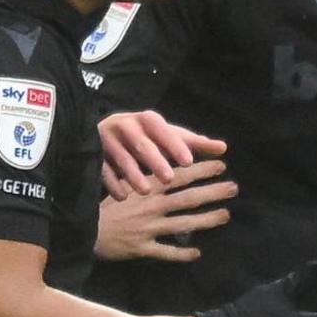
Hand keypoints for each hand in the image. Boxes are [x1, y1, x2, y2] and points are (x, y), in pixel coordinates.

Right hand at [95, 158, 235, 261]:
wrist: (85, 229)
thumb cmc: (106, 205)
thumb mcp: (124, 183)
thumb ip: (146, 175)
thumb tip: (167, 162)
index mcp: (146, 188)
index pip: (178, 175)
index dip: (201, 170)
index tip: (221, 165)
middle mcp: (149, 206)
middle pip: (187, 198)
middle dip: (212, 192)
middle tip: (234, 187)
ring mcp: (147, 228)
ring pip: (182, 224)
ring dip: (206, 220)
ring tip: (226, 215)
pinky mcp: (141, 247)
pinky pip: (165, 252)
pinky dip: (181, 253)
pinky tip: (197, 253)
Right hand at [98, 110, 225, 196]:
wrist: (101, 134)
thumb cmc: (145, 137)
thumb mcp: (166, 136)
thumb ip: (192, 142)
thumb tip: (223, 148)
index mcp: (146, 119)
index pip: (162, 130)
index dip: (174, 144)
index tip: (188, 160)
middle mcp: (126, 126)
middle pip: (141, 144)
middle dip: (155, 160)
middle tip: (169, 177)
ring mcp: (107, 139)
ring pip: (120, 158)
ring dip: (133, 174)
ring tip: (145, 191)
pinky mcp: (93, 154)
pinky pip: (101, 169)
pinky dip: (111, 183)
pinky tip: (122, 197)